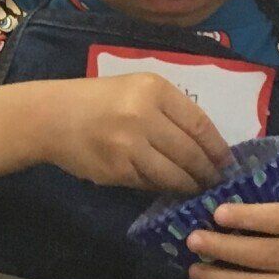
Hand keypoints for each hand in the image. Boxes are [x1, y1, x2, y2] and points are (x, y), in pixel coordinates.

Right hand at [42, 75, 233, 190]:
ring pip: (173, 174)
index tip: (226, 162)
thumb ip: (168, 110)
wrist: (51, 117)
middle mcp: (144, 116)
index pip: (199, 124)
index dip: (217, 148)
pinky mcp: (116, 170)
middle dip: (207, 172)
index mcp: (154, 90)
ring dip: (188, 186)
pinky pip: (149, 183)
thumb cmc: (97, 100)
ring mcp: (129, 146)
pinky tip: (167, 188)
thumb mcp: (135, 89)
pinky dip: (161, 187)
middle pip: (190, 153)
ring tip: (196, 190)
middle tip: (215, 182)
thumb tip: (203, 145)